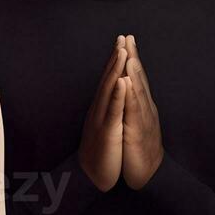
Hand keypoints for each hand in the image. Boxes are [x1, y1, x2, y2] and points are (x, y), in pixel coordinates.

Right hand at [78, 37, 127, 190]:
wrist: (91, 177)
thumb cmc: (102, 152)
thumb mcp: (107, 127)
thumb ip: (109, 110)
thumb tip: (112, 96)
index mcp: (103, 109)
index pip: (111, 80)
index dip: (116, 61)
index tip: (123, 43)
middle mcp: (100, 110)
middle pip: (109, 79)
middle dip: (116, 57)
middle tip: (122, 37)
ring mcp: (102, 119)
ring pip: (109, 90)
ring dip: (115, 70)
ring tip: (122, 50)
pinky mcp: (107, 131)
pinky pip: (112, 110)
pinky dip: (117, 94)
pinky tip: (122, 81)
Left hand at [121, 34, 164, 189]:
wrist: (148, 175)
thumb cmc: (139, 148)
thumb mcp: (136, 122)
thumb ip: (134, 104)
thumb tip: (130, 86)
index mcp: (141, 106)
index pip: (136, 77)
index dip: (131, 58)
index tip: (127, 39)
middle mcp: (144, 109)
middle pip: (139, 79)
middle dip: (133, 57)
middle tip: (128, 37)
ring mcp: (142, 120)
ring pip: (137, 93)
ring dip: (133, 73)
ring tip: (129, 55)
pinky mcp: (137, 133)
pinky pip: (133, 112)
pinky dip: (130, 96)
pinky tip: (127, 84)